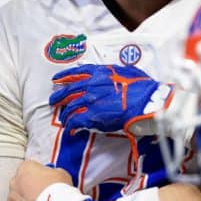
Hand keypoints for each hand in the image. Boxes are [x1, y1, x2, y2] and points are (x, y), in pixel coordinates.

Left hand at [8, 161, 72, 200]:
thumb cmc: (58, 190)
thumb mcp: (61, 173)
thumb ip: (52, 173)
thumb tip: (52, 177)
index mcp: (25, 168)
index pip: (29, 168)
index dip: (39, 174)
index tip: (45, 179)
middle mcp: (14, 182)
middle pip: (20, 182)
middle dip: (29, 187)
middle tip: (43, 193)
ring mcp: (12, 199)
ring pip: (17, 199)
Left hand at [50, 64, 171, 134]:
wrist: (147, 101)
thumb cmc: (143, 87)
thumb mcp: (128, 71)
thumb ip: (116, 71)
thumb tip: (114, 72)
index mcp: (100, 72)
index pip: (77, 72)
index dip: (64, 75)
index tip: (57, 79)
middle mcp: (92, 85)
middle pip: (69, 90)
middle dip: (59, 96)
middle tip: (53, 101)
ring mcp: (90, 100)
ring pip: (70, 107)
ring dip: (65, 114)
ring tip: (63, 119)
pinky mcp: (92, 116)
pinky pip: (76, 121)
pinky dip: (71, 126)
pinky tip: (71, 129)